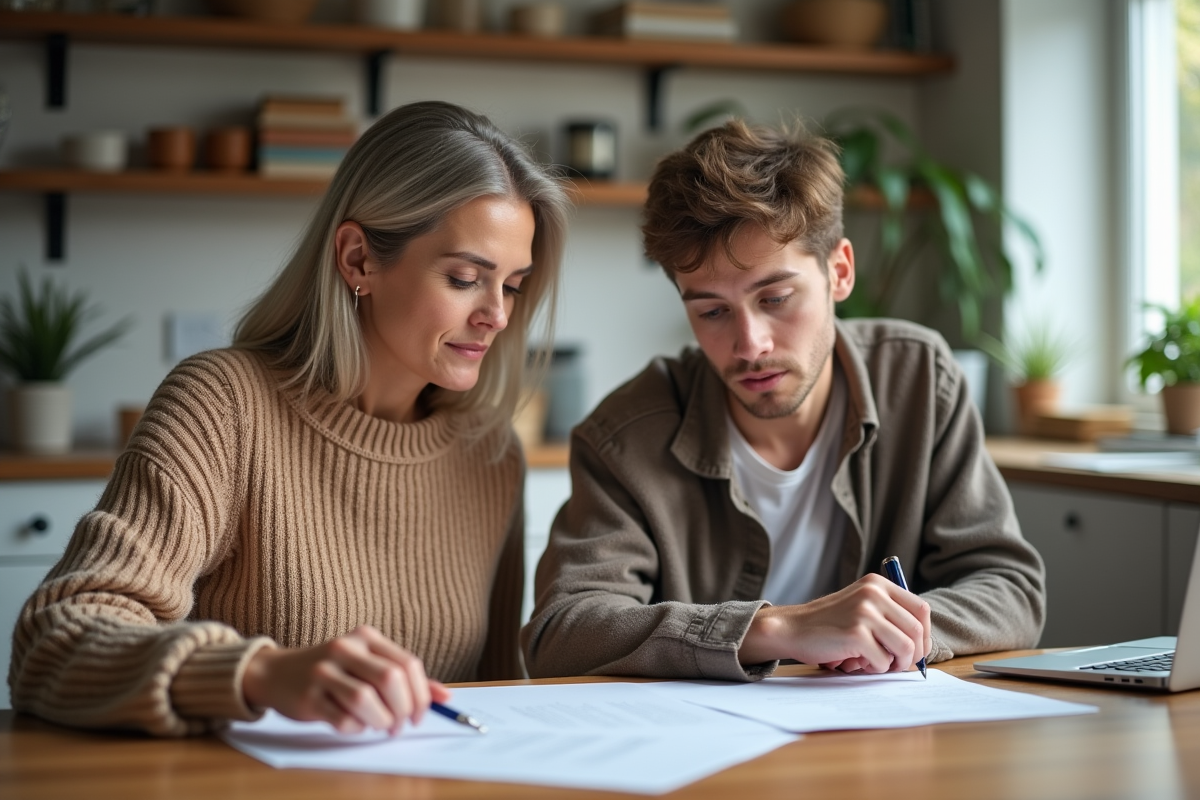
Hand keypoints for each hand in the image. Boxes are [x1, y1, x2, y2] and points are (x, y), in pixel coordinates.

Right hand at [242, 625, 450, 733]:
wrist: (276, 673)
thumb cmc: (333, 671)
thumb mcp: (368, 664)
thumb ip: (406, 678)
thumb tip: (445, 697)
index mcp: (366, 637)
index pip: (407, 664)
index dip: (421, 693)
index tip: (419, 714)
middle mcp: (345, 648)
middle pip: (391, 679)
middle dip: (403, 709)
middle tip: (400, 725)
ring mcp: (324, 672)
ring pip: (366, 700)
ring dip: (380, 721)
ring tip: (380, 726)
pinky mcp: (309, 697)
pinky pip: (343, 719)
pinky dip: (356, 728)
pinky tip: (354, 724)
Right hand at [738, 574, 931, 673]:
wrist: (792, 628)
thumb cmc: (828, 623)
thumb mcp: (860, 606)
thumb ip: (888, 615)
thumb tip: (922, 643)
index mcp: (877, 584)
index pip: (921, 609)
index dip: (924, 634)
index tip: (916, 650)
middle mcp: (873, 594)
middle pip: (917, 630)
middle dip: (914, 654)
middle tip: (899, 664)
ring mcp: (865, 612)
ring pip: (905, 647)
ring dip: (896, 664)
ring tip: (878, 665)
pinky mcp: (856, 634)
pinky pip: (883, 660)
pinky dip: (875, 668)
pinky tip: (859, 663)